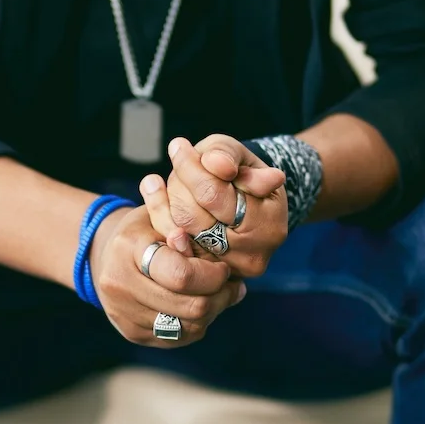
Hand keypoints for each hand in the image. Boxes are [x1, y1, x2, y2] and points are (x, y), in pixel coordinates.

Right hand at [88, 204, 243, 346]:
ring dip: (212, 313)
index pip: (181, 275)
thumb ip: (191, 236)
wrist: (106, 256)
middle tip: (231, 285)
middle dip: (220, 297)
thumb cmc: (146, 231)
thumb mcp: (165, 218)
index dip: (213, 276)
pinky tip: (197, 306)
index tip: (224, 269)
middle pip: (190, 307)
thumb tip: (220, 262)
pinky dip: (196, 325)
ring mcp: (123, 313)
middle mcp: (120, 284)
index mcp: (129, 248)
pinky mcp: (131, 333)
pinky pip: (178, 338)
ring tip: (218, 295)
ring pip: (188, 327)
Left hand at [146, 136, 288, 278]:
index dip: (191, 169)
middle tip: (179, 163)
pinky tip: (156, 195)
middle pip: (192, 218)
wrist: (245, 206)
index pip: (213, 195)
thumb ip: (227, 154)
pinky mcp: (205, 277)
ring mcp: (228, 271)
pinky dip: (161, 220)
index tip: (177, 146)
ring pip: (178, 234)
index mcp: (269, 223)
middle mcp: (253, 254)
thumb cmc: (240, 173)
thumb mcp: (239, 154)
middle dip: (180, 186)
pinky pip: (172, 248)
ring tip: (172, 180)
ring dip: (168, 203)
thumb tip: (216, 164)